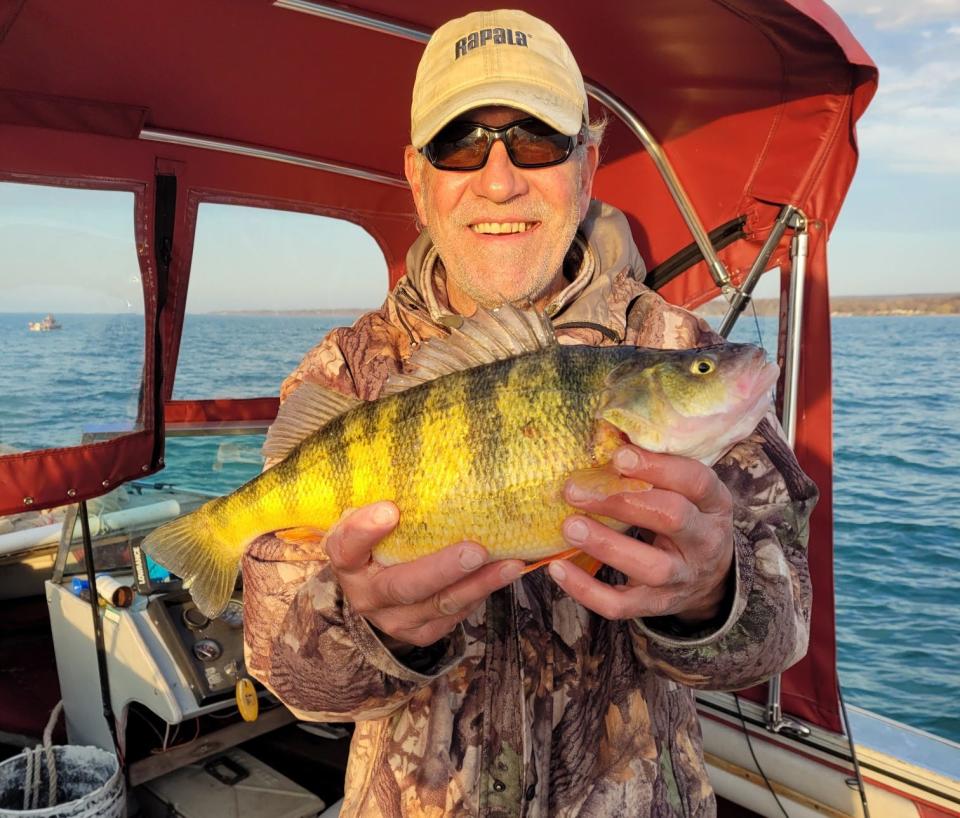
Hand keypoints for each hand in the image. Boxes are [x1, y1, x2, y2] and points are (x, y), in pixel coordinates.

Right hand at [324, 501, 523, 647]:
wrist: (374, 585)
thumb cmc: (379, 540)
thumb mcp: (370, 518)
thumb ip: (388, 502)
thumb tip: (433, 467)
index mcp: (347, 561)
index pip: (347, 547)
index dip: (365, 531)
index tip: (390, 509)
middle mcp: (366, 597)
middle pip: (404, 586)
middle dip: (443, 569)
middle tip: (475, 550)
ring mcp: (394, 620)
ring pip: (440, 605)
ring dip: (479, 584)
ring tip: (510, 565)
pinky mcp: (420, 633)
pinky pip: (453, 617)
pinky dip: (480, 595)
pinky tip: (502, 575)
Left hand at [549, 446, 734, 623]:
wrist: (709, 577)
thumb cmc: (686, 517)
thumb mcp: (686, 492)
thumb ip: (656, 470)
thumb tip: (604, 436)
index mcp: (713, 504)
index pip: (695, 481)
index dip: (658, 468)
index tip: (618, 456)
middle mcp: (704, 541)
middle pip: (672, 519)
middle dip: (622, 502)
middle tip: (575, 490)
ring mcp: (682, 578)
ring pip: (651, 567)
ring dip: (606, 545)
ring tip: (569, 526)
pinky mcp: (655, 605)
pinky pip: (621, 605)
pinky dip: (587, 590)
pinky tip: (558, 568)